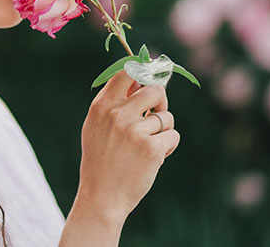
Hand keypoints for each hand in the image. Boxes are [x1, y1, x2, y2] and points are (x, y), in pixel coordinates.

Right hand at [74, 69, 180, 222]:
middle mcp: (118, 115)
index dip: (143, 75)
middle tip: (157, 114)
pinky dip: (169, 146)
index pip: (126, 73)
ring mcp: (135, 131)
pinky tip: (155, 158)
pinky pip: (173, 135)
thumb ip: (114, 103)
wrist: (102, 197)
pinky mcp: (151, 148)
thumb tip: (139, 80)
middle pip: (155, 90)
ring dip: (163, 131)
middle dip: (161, 101)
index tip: (149, 82)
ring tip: (148, 146)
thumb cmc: (101, 161)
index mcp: (102, 106)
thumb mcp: (96, 127)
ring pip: (166, 117)